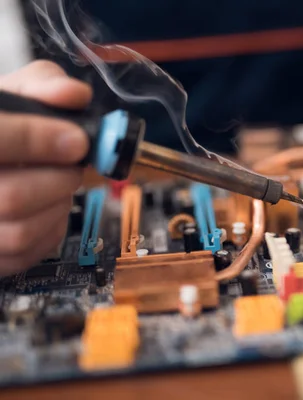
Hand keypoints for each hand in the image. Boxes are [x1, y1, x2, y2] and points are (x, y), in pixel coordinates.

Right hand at [0, 60, 90, 274]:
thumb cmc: (4, 127)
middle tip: (73, 163)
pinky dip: (52, 228)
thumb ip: (43, 85)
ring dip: (58, 205)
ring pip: (21, 232)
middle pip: (12, 197)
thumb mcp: (15, 94)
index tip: (77, 139)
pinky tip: (48, 205)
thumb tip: (73, 94)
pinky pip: (28, 253)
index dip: (35, 140)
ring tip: (58, 182)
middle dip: (60, 179)